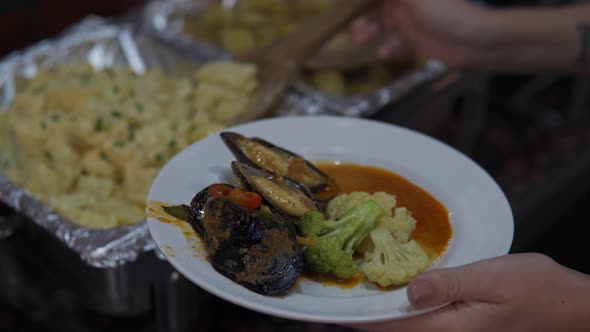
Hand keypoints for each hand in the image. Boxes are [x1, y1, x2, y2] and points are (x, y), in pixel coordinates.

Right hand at [349, 0, 494, 67]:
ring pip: (380, 22)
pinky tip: (381, 54)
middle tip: (345, 24)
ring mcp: (409, 17)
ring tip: (357, 39)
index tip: (342, 4)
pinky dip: (387, 47)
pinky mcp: (414, 37)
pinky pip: (395, 41)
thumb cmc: (446, 11)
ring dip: (367, 30)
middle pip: (374, 3)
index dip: (358, 0)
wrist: (473, 41)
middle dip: (359, 12)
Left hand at [350, 253, 589, 331]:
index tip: (333, 304)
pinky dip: (404, 310)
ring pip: (406, 328)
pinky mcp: (460, 330)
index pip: (390, 327)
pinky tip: (398, 293)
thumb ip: (447, 286)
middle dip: (366, 315)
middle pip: (393, 331)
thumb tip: (409, 292)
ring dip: (383, 313)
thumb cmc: (533, 289)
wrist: (567, 305)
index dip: (359, 316)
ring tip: (361, 291)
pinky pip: (422, 323)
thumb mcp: (490, 279)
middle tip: (344, 291)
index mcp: (448, 329)